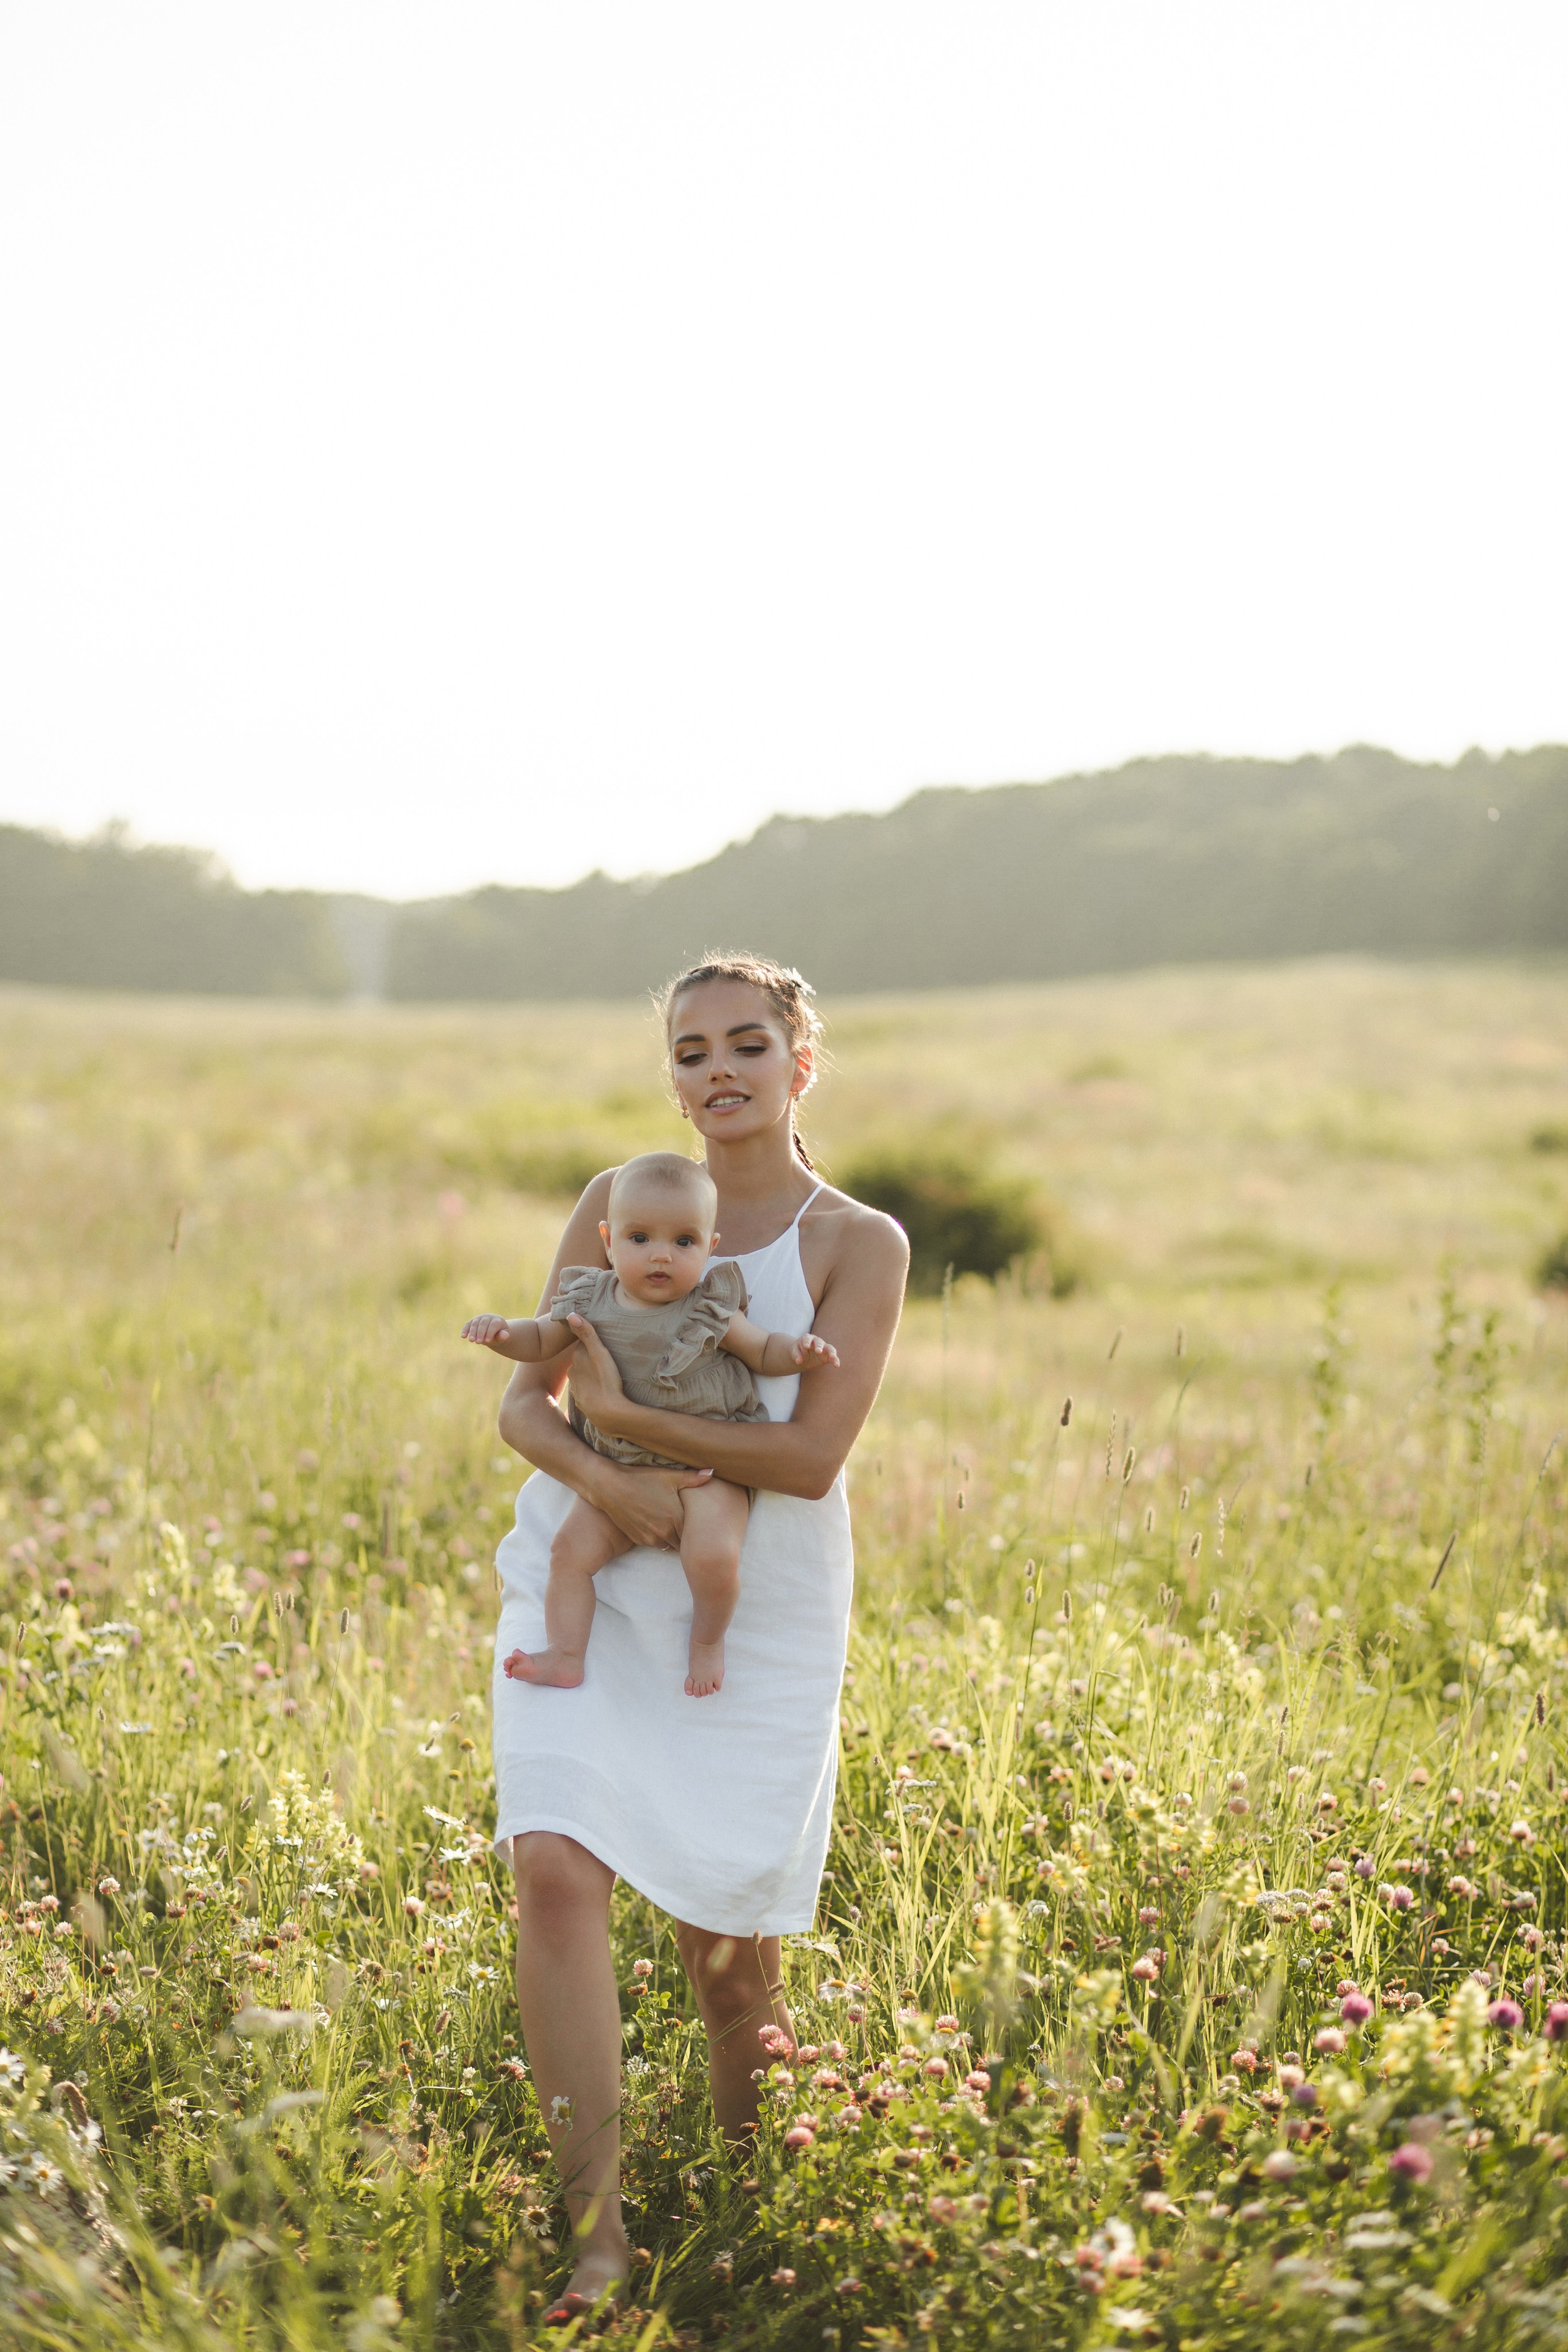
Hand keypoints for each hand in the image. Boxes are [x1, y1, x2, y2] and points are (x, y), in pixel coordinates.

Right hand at [463, 1314, 511, 1350]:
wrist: (493, 1331)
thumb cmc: (499, 1335)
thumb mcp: (502, 1336)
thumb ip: (503, 1336)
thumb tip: (504, 1336)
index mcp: (497, 1320)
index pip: (493, 1325)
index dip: (490, 1333)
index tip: (487, 1341)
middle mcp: (488, 1317)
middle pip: (483, 1324)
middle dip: (480, 1333)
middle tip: (478, 1342)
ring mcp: (480, 1318)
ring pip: (475, 1324)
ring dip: (472, 1332)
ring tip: (471, 1340)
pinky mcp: (473, 1321)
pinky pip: (468, 1324)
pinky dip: (465, 1330)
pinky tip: (463, 1336)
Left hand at [563, 1313, 627, 1429]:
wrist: (608, 1413)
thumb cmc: (606, 1380)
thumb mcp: (599, 1353)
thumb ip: (586, 1333)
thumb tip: (570, 1314)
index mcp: (576, 1359)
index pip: (582, 1346)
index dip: (591, 1344)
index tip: (601, 1343)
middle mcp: (572, 1373)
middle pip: (581, 1361)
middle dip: (589, 1360)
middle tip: (605, 1359)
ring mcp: (577, 1390)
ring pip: (583, 1377)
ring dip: (590, 1375)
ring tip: (604, 1376)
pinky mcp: (582, 1403)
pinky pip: (587, 1391)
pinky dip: (592, 1389)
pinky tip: (601, 1391)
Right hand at [593, 1463, 712, 1551]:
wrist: (610, 1487)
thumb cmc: (642, 1479)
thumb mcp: (669, 1476)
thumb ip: (694, 1478)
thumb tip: (713, 1472)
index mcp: (676, 1518)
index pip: (696, 1533)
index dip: (698, 1528)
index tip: (700, 1522)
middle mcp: (665, 1533)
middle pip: (683, 1542)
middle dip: (686, 1534)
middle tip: (686, 1523)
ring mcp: (651, 1538)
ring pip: (669, 1545)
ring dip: (671, 1537)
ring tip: (670, 1523)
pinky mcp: (639, 1540)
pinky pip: (654, 1544)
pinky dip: (657, 1537)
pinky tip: (654, 1523)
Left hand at [791, 1333, 840, 1371]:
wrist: (803, 1356)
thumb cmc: (798, 1351)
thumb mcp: (794, 1352)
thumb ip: (796, 1355)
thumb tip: (798, 1361)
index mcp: (807, 1338)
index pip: (807, 1338)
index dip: (807, 1341)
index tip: (806, 1346)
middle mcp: (817, 1341)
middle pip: (819, 1342)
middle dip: (819, 1346)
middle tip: (818, 1351)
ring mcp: (824, 1348)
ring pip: (829, 1348)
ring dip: (831, 1352)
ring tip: (832, 1356)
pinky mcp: (828, 1356)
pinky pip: (833, 1358)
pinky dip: (835, 1361)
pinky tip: (837, 1365)